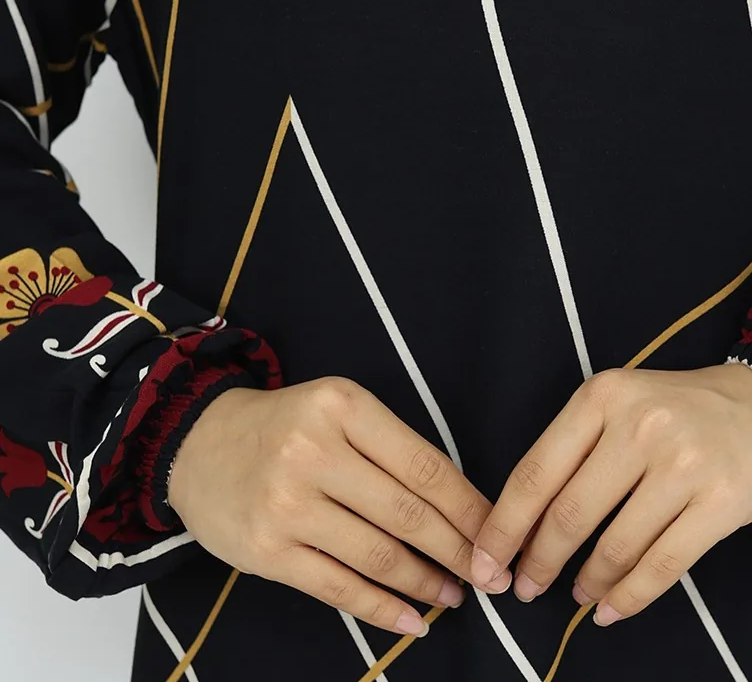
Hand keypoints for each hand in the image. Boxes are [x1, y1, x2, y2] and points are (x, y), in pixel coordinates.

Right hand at [168, 376, 491, 635]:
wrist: (197, 443)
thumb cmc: (285, 426)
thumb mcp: (338, 411)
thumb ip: (391, 448)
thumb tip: (461, 508)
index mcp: (342, 406)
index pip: (424, 465)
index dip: (469, 507)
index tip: (499, 534)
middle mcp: (314, 451)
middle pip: (407, 513)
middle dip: (459, 551)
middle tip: (491, 577)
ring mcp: (287, 503)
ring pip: (378, 554)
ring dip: (426, 583)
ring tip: (454, 596)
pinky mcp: (266, 549)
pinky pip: (337, 587)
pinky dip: (381, 608)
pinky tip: (411, 620)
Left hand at [469, 364, 751, 624]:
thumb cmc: (670, 409)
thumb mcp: (615, 403)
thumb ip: (570, 448)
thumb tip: (520, 521)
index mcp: (601, 397)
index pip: (536, 471)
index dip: (505, 525)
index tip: (486, 559)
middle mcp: (639, 427)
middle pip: (569, 513)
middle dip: (538, 561)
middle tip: (524, 587)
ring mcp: (683, 466)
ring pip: (615, 546)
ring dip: (586, 582)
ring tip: (574, 594)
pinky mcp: (721, 502)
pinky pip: (662, 566)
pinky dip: (629, 597)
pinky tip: (610, 608)